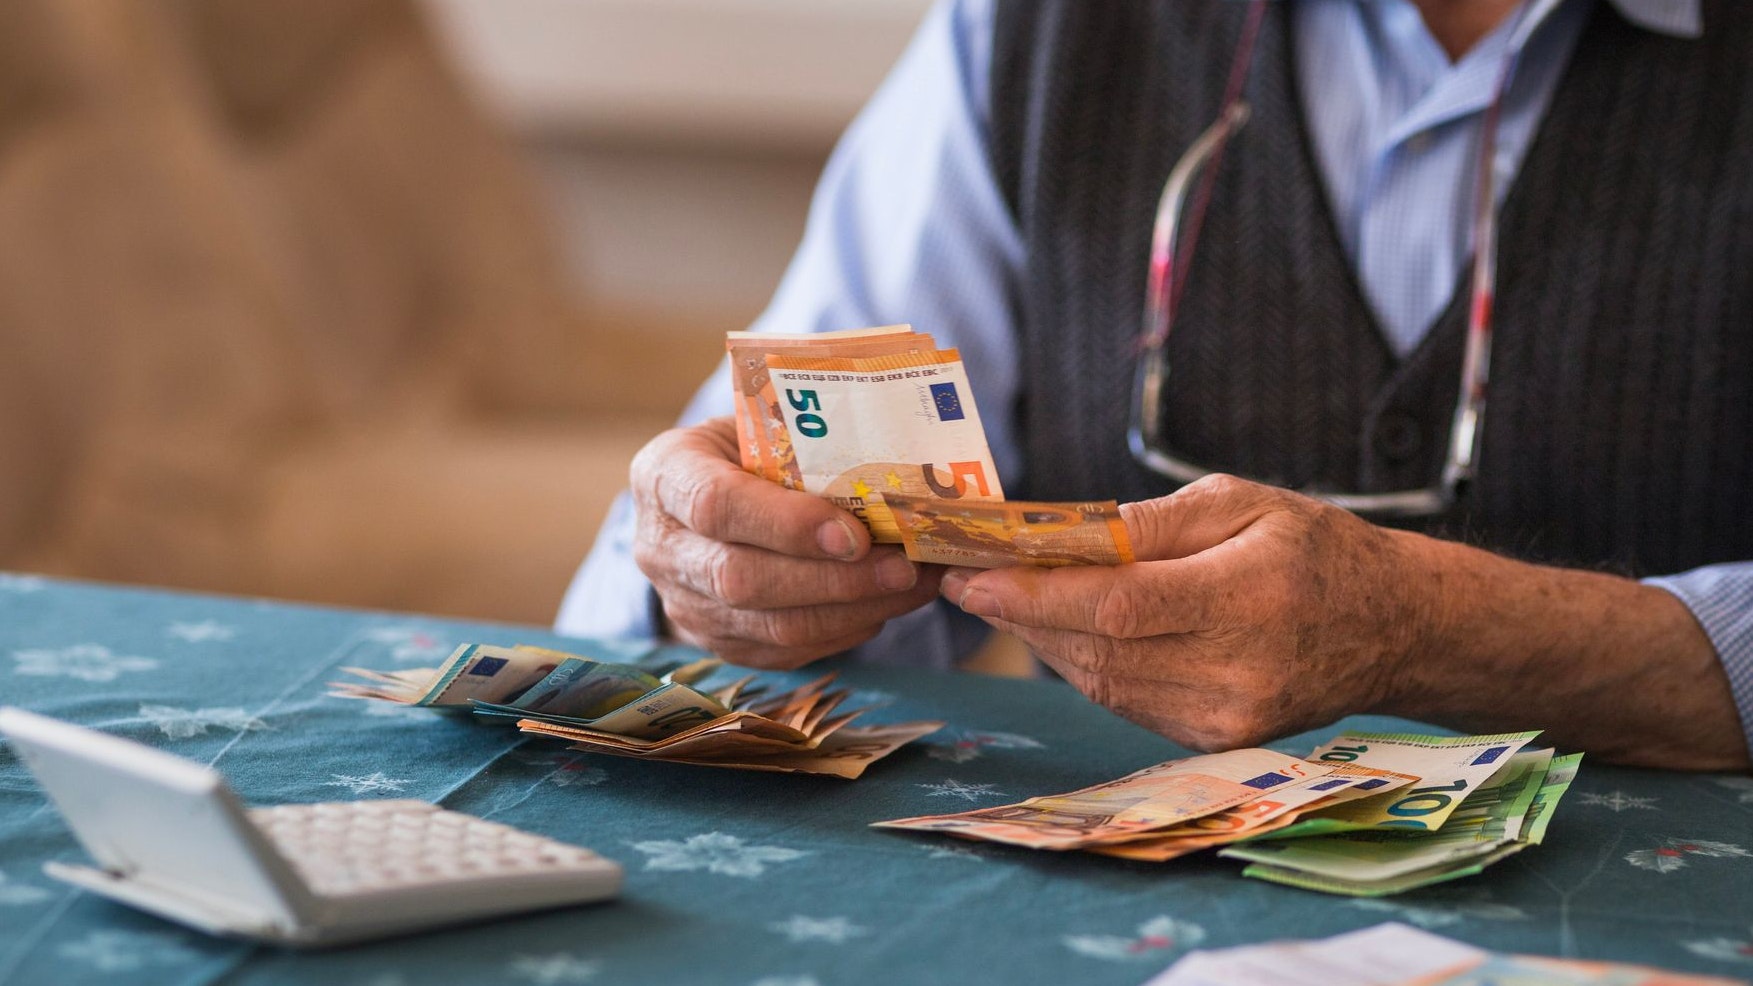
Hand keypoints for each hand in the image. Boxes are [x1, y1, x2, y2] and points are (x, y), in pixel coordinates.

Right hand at [629, 416, 942, 667]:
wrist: (708, 495)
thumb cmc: (746, 448)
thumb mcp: (760, 425)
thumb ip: (806, 444)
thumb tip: (901, 473)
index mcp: (664, 475)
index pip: (714, 505)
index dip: (786, 524)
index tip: (855, 534)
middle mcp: (661, 547)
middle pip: (740, 578)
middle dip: (832, 579)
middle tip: (902, 567)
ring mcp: (684, 603)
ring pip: (770, 626)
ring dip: (851, 610)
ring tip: (909, 586)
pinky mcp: (719, 642)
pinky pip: (784, 652)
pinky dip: (843, 632)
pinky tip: (883, 606)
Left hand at [939, 474, 1750, 769]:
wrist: (1392, 628)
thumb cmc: (1315, 549)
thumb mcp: (1243, 503)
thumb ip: (1153, 523)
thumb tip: (1062, 535)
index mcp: (1251, 599)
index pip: (1118, 607)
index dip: (1034, 595)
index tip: (968, 572)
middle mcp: (1239, 672)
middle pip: (1097, 650)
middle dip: (1018, 614)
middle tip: (963, 576)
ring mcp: (1227, 720)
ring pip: (1101, 681)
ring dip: (1040, 640)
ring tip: (1000, 596)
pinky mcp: (1215, 741)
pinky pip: (1124, 701)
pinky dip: (1081, 664)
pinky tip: (1058, 630)